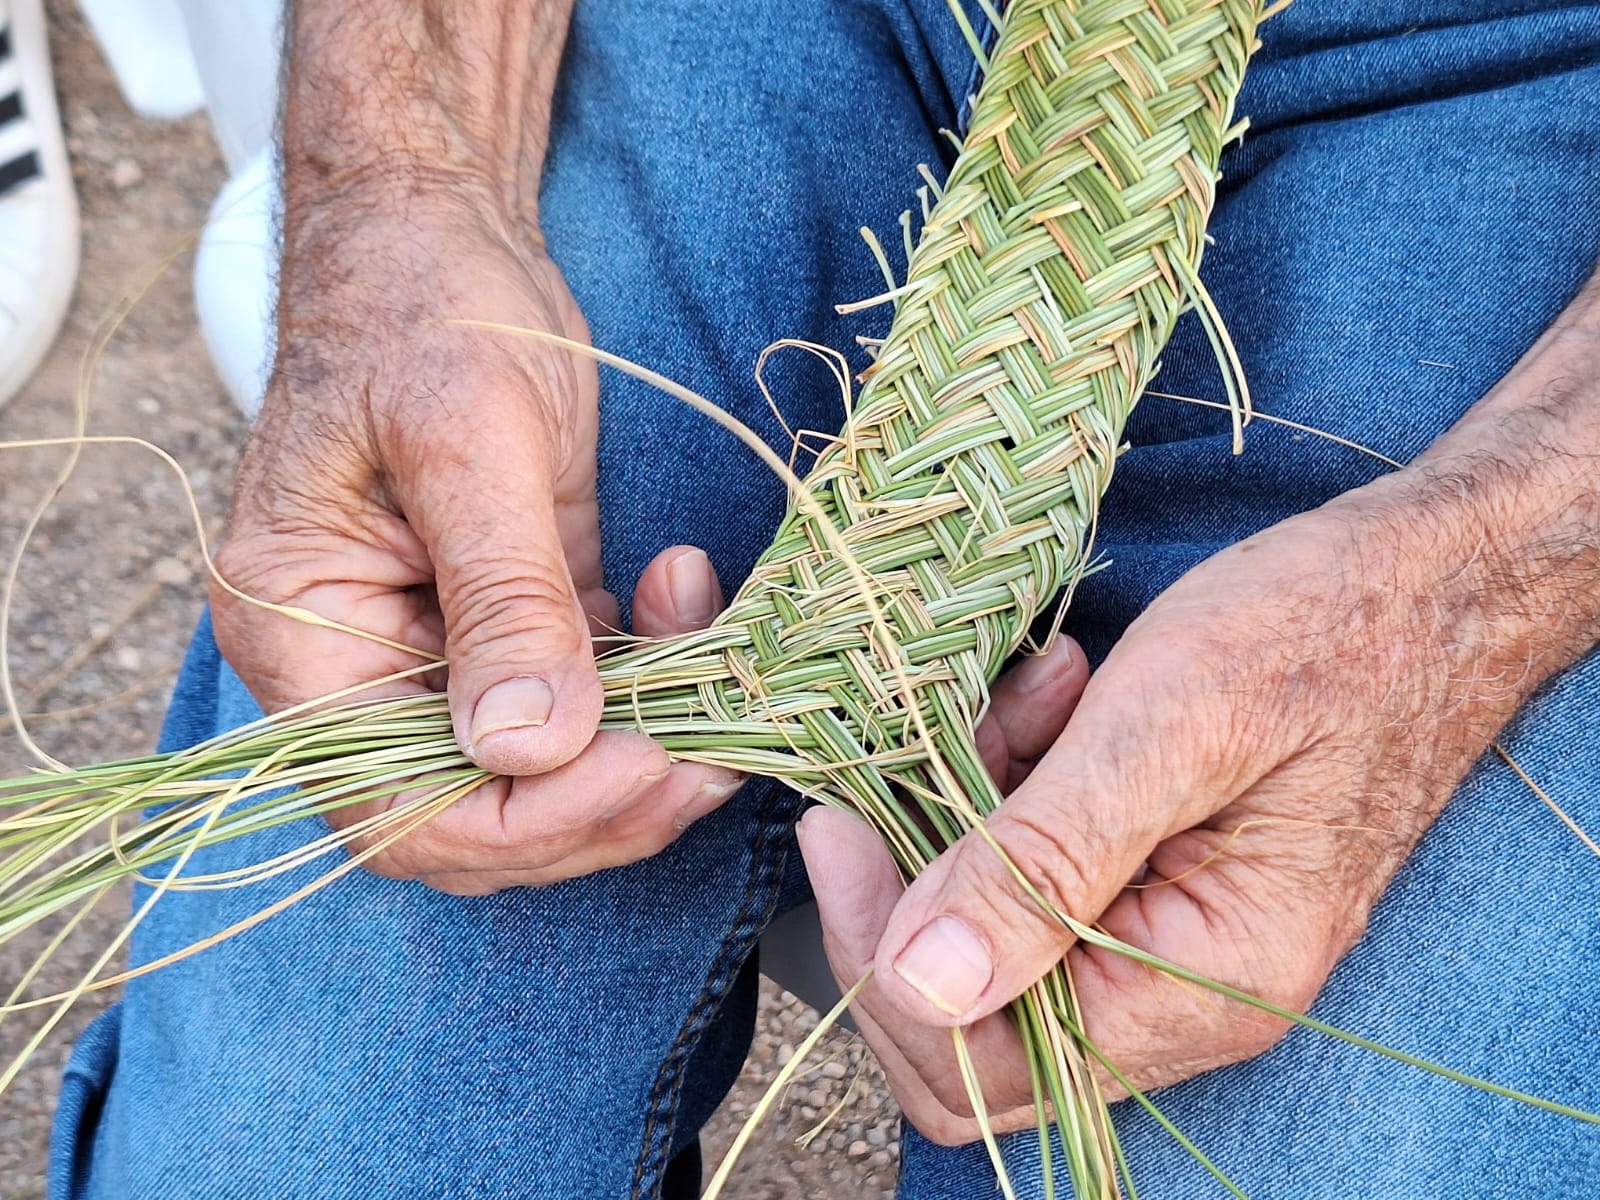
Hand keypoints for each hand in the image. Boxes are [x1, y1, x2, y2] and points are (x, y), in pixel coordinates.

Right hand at [213, 202, 738, 893]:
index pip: (401, 806)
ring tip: (723, 686)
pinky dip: (649, 672)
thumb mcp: (470, 442)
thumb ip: (503, 596)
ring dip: (642, 748)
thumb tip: (531, 746)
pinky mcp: (511, 612)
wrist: (438, 233)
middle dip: (601, 804)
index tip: (652, 767)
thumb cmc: (423, 306)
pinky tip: (686, 594)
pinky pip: (583, 691)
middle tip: (714, 760)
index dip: (533, 818)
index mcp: (303, 635)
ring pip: (540, 768)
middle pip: (474, 812)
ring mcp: (435, 646)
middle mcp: (357, 665)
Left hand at [800, 454, 1599, 1142]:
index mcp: (1198, 989)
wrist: (1431, 583)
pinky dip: (1012, 782)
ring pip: (991, 926)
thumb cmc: (1324, 637)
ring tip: (1027, 695)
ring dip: (967, 809)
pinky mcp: (1153, 873)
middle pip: (971, 1014)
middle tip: (902, 762)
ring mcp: (1166, 935)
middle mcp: (1180, 992)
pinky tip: (1051, 693)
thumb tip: (920, 986)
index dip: (885, 955)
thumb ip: (1044, 865)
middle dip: (913, 883)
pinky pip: (1036, 864)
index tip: (842, 820)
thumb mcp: (1170, 731)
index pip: (981, 1060)